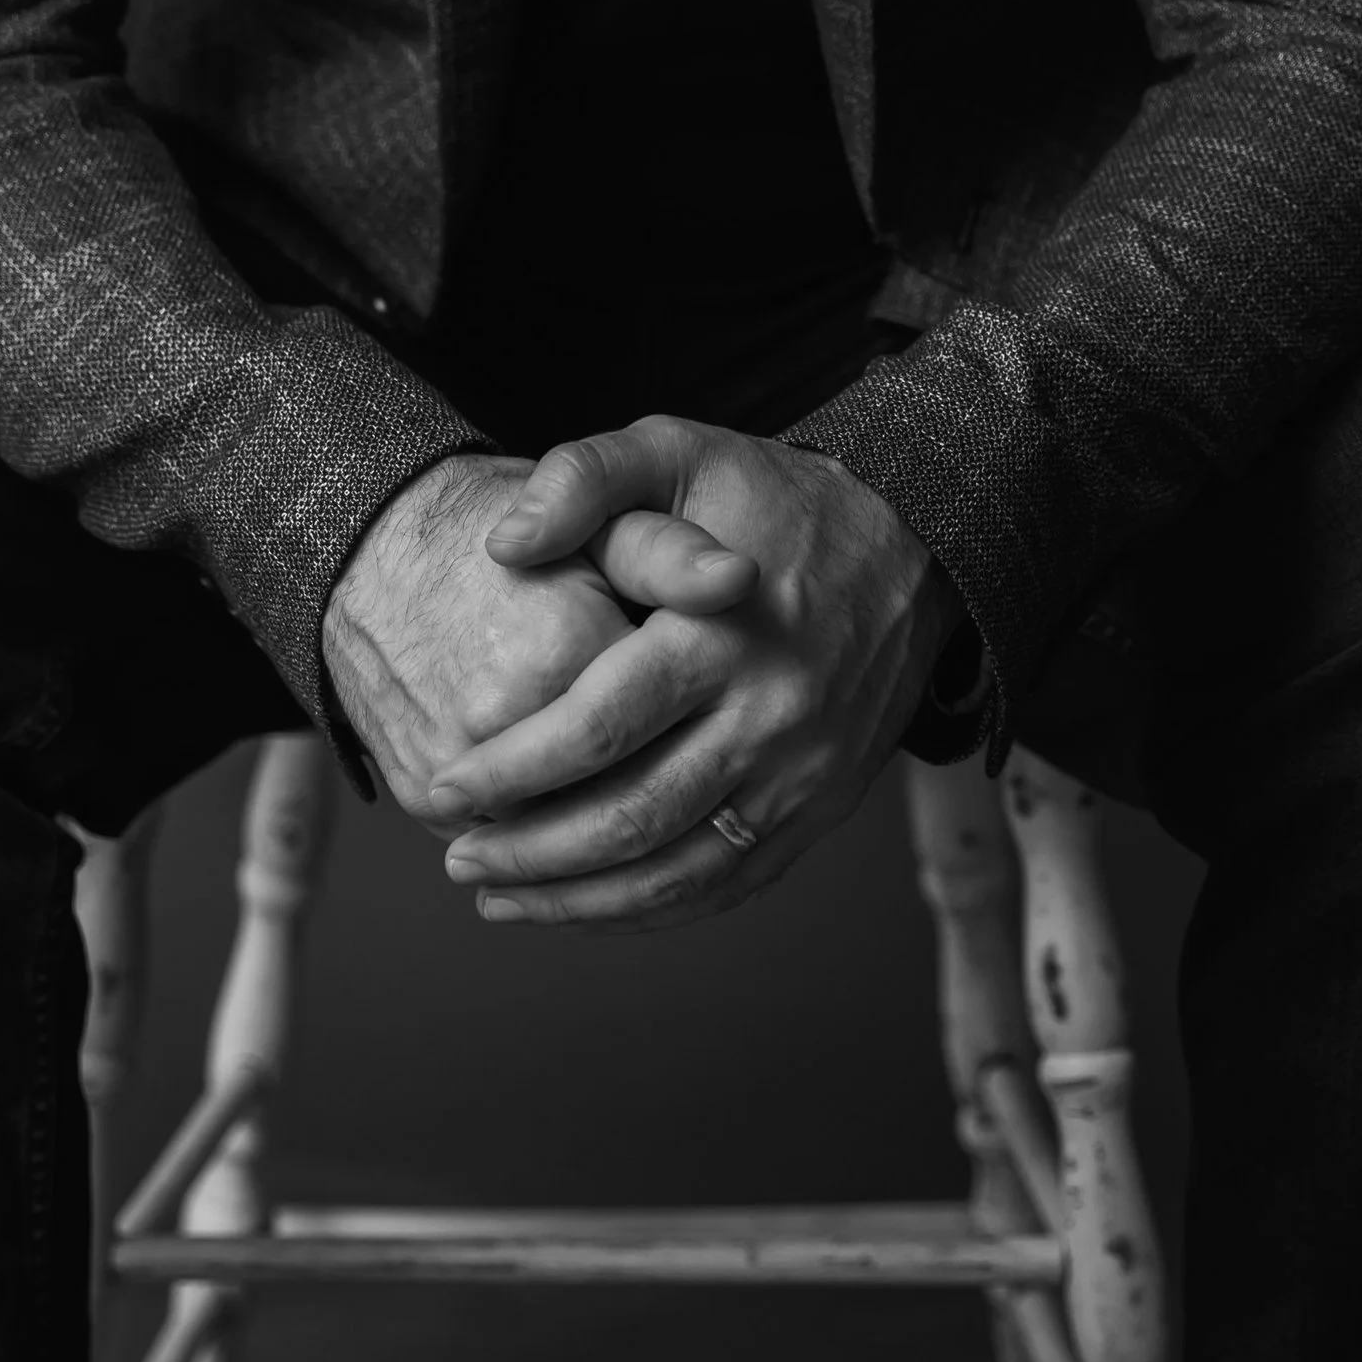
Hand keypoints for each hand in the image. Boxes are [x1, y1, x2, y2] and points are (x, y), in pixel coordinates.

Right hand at [321, 450, 756, 821]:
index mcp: (566, 650)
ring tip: (647, 781)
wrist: (375, 552)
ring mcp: (456, 770)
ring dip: (620, 833)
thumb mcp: (598, 519)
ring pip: (574, 835)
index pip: (673, 720)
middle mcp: (503, 722)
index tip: (716, 697)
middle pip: (628, 793)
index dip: (706, 713)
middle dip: (674, 786)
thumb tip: (740, 578)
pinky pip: (515, 840)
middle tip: (695, 753)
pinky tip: (585, 801)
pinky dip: (554, 838)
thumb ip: (672, 552)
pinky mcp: (424, 799)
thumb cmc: (504, 532)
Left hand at [424, 416, 962, 929]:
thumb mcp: (677, 451)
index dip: (514, 769)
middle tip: (459, 857)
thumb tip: (503, 543)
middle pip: (631, 818)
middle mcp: (768, 718)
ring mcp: (801, 776)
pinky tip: (587, 905)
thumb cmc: (774, 496)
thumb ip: (584, 479)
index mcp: (721, 634)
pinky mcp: (820, 810)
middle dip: (530, 852)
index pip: (600, 727)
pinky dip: (648, 911)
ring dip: (578, 900)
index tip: (447, 785)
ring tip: (499, 896)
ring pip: (675, 871)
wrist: (915, 542)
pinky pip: (725, 884)